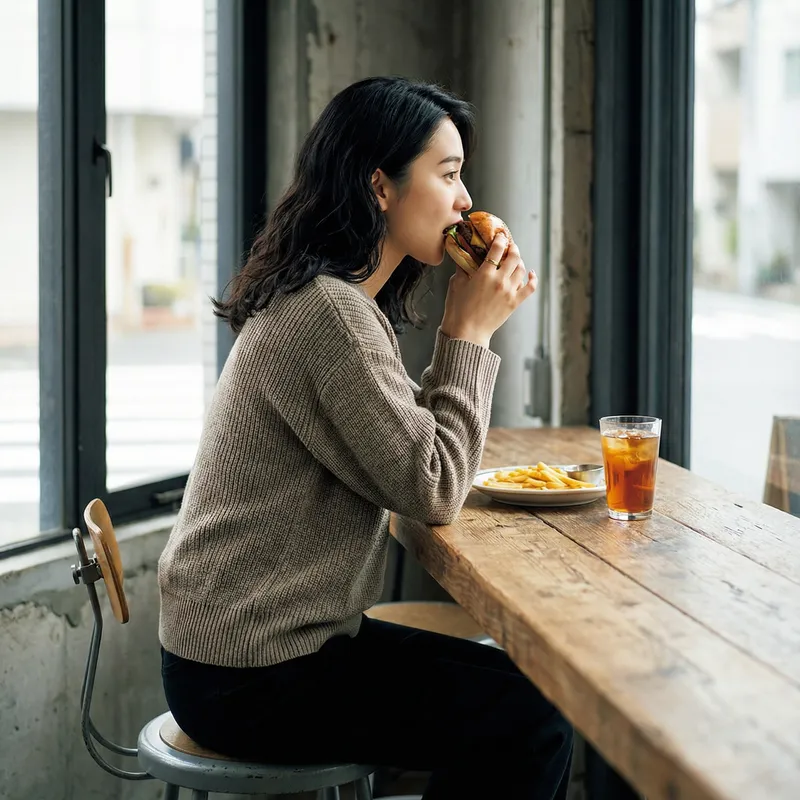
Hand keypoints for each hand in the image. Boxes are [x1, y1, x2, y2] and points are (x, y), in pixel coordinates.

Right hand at [440, 232, 537, 347]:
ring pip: (522, 269)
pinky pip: (530, 287)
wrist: (467, 333)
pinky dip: (532, 278)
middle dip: (512, 247)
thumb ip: (463, 268)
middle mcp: (500, 280)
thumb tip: (464, 256)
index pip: (497, 248)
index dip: (500, 239)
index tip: (499, 235)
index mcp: (485, 274)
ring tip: (514, 259)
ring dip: (519, 261)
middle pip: (514, 256)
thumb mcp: (456, 284)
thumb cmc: (458, 309)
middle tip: (508, 245)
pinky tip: (530, 273)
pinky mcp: (514, 303)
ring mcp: (509, 292)